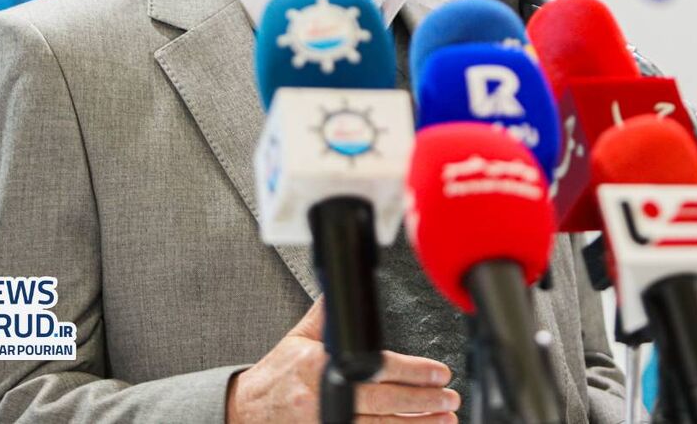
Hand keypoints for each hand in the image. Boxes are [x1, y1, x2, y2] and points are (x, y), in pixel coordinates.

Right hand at [225, 297, 459, 422]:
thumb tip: (340, 286)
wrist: (246, 411)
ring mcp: (326, 423)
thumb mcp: (299, 338)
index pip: (376, 366)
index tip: (438, 372)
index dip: (412, 371)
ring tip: (444, 420)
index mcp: (321, 365)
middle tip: (450, 399)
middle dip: (422, 401)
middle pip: (384, 401)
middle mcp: (325, 397)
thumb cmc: (276, 375)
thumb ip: (326, 315)